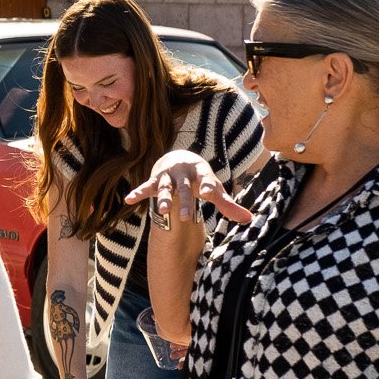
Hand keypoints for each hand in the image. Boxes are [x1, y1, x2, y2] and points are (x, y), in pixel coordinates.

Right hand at [125, 151, 251, 224]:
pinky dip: (138, 193)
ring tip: (162, 211)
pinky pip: (146, 187)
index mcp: (201, 171)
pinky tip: (129, 200)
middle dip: (185, 202)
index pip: (206, 179)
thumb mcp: (214, 188)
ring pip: (165, 188)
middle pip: (185, 188)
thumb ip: (228, 205)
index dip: (207, 186)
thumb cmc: (200, 178)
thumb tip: (249, 220)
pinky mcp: (155, 180)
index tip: (209, 194)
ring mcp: (168, 176)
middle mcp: (184, 172)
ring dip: (162, 198)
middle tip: (187, 217)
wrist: (179, 158)